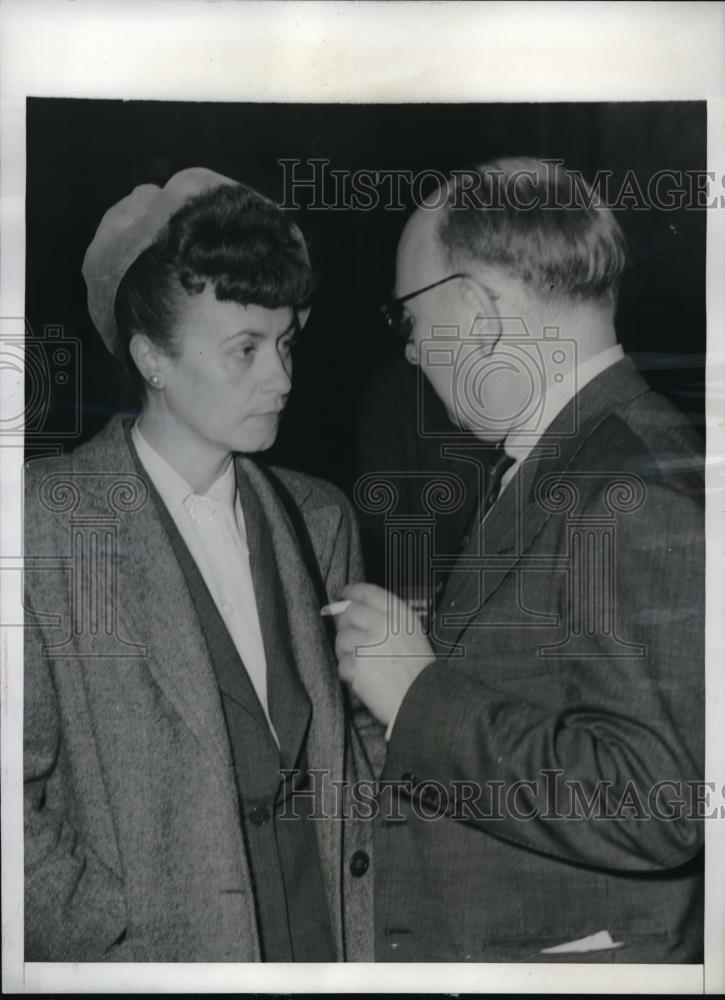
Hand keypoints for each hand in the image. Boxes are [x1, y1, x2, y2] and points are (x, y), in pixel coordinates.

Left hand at [334, 582, 434, 725]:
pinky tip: (365, 678)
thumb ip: (388, 619)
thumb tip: (357, 611)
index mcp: (399, 615)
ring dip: (347, 651)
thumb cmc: (419, 670)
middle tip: (352, 637)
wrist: (423, 699)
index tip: (343, 594)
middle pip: (349, 613)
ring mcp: (367, 644)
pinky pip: (342, 663)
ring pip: (342, 639)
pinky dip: (349, 673)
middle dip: (346, 624)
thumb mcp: (412, 634)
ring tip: (363, 664)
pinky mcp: (356, 665)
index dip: (352, 591)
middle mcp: (382, 625)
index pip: (368, 593)